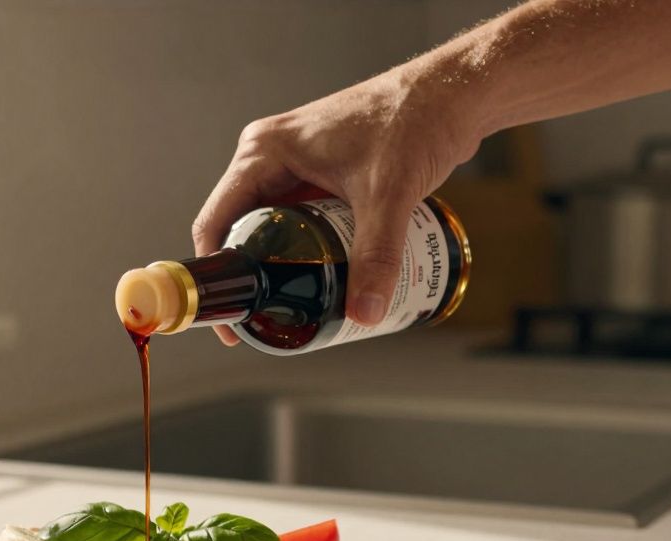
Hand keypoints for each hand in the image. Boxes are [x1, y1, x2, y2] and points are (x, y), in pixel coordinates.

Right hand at [191, 69, 480, 343]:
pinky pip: (296, 220)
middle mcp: (269, 156)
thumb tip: (365, 311)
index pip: (217, 221)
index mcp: (264, 152)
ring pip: (268, 227)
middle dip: (249, 276)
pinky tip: (317, 278)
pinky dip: (302, 250)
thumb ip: (376, 256)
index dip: (217, 273)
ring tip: (289, 306)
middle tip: (264, 317)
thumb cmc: (414, 119)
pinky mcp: (318, 174)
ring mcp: (292, 165)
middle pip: (239, 229)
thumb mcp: (387, 196)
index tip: (229, 313)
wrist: (454, 94)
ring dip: (276, 265)